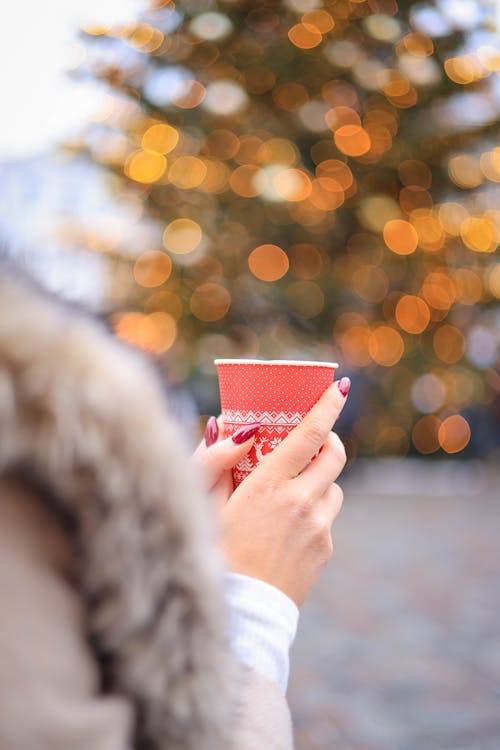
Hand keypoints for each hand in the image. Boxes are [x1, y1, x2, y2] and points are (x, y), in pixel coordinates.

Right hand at [194, 378, 349, 605]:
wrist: (241, 614)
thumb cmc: (215, 552)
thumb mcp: (206, 504)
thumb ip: (215, 461)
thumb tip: (227, 426)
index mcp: (269, 485)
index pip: (310, 434)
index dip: (328, 406)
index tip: (341, 387)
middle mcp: (301, 502)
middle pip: (335, 455)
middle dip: (329, 441)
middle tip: (313, 442)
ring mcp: (318, 527)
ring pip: (334, 486)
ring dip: (319, 481)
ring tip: (291, 494)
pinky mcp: (326, 548)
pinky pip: (328, 517)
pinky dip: (315, 512)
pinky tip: (288, 529)